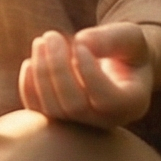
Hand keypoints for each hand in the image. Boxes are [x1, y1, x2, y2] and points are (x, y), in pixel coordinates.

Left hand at [17, 23, 160, 128]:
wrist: (117, 65)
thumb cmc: (126, 49)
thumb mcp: (129, 37)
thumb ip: (111, 39)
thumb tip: (80, 42)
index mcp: (131, 104)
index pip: (107, 100)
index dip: (88, 72)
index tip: (80, 43)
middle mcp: (107, 121)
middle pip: (74, 106)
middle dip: (58, 68)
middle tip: (51, 35)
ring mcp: (81, 124)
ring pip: (53, 110)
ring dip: (41, 73)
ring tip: (41, 42)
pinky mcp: (59, 119)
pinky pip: (38, 112)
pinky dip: (28, 88)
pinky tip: (30, 62)